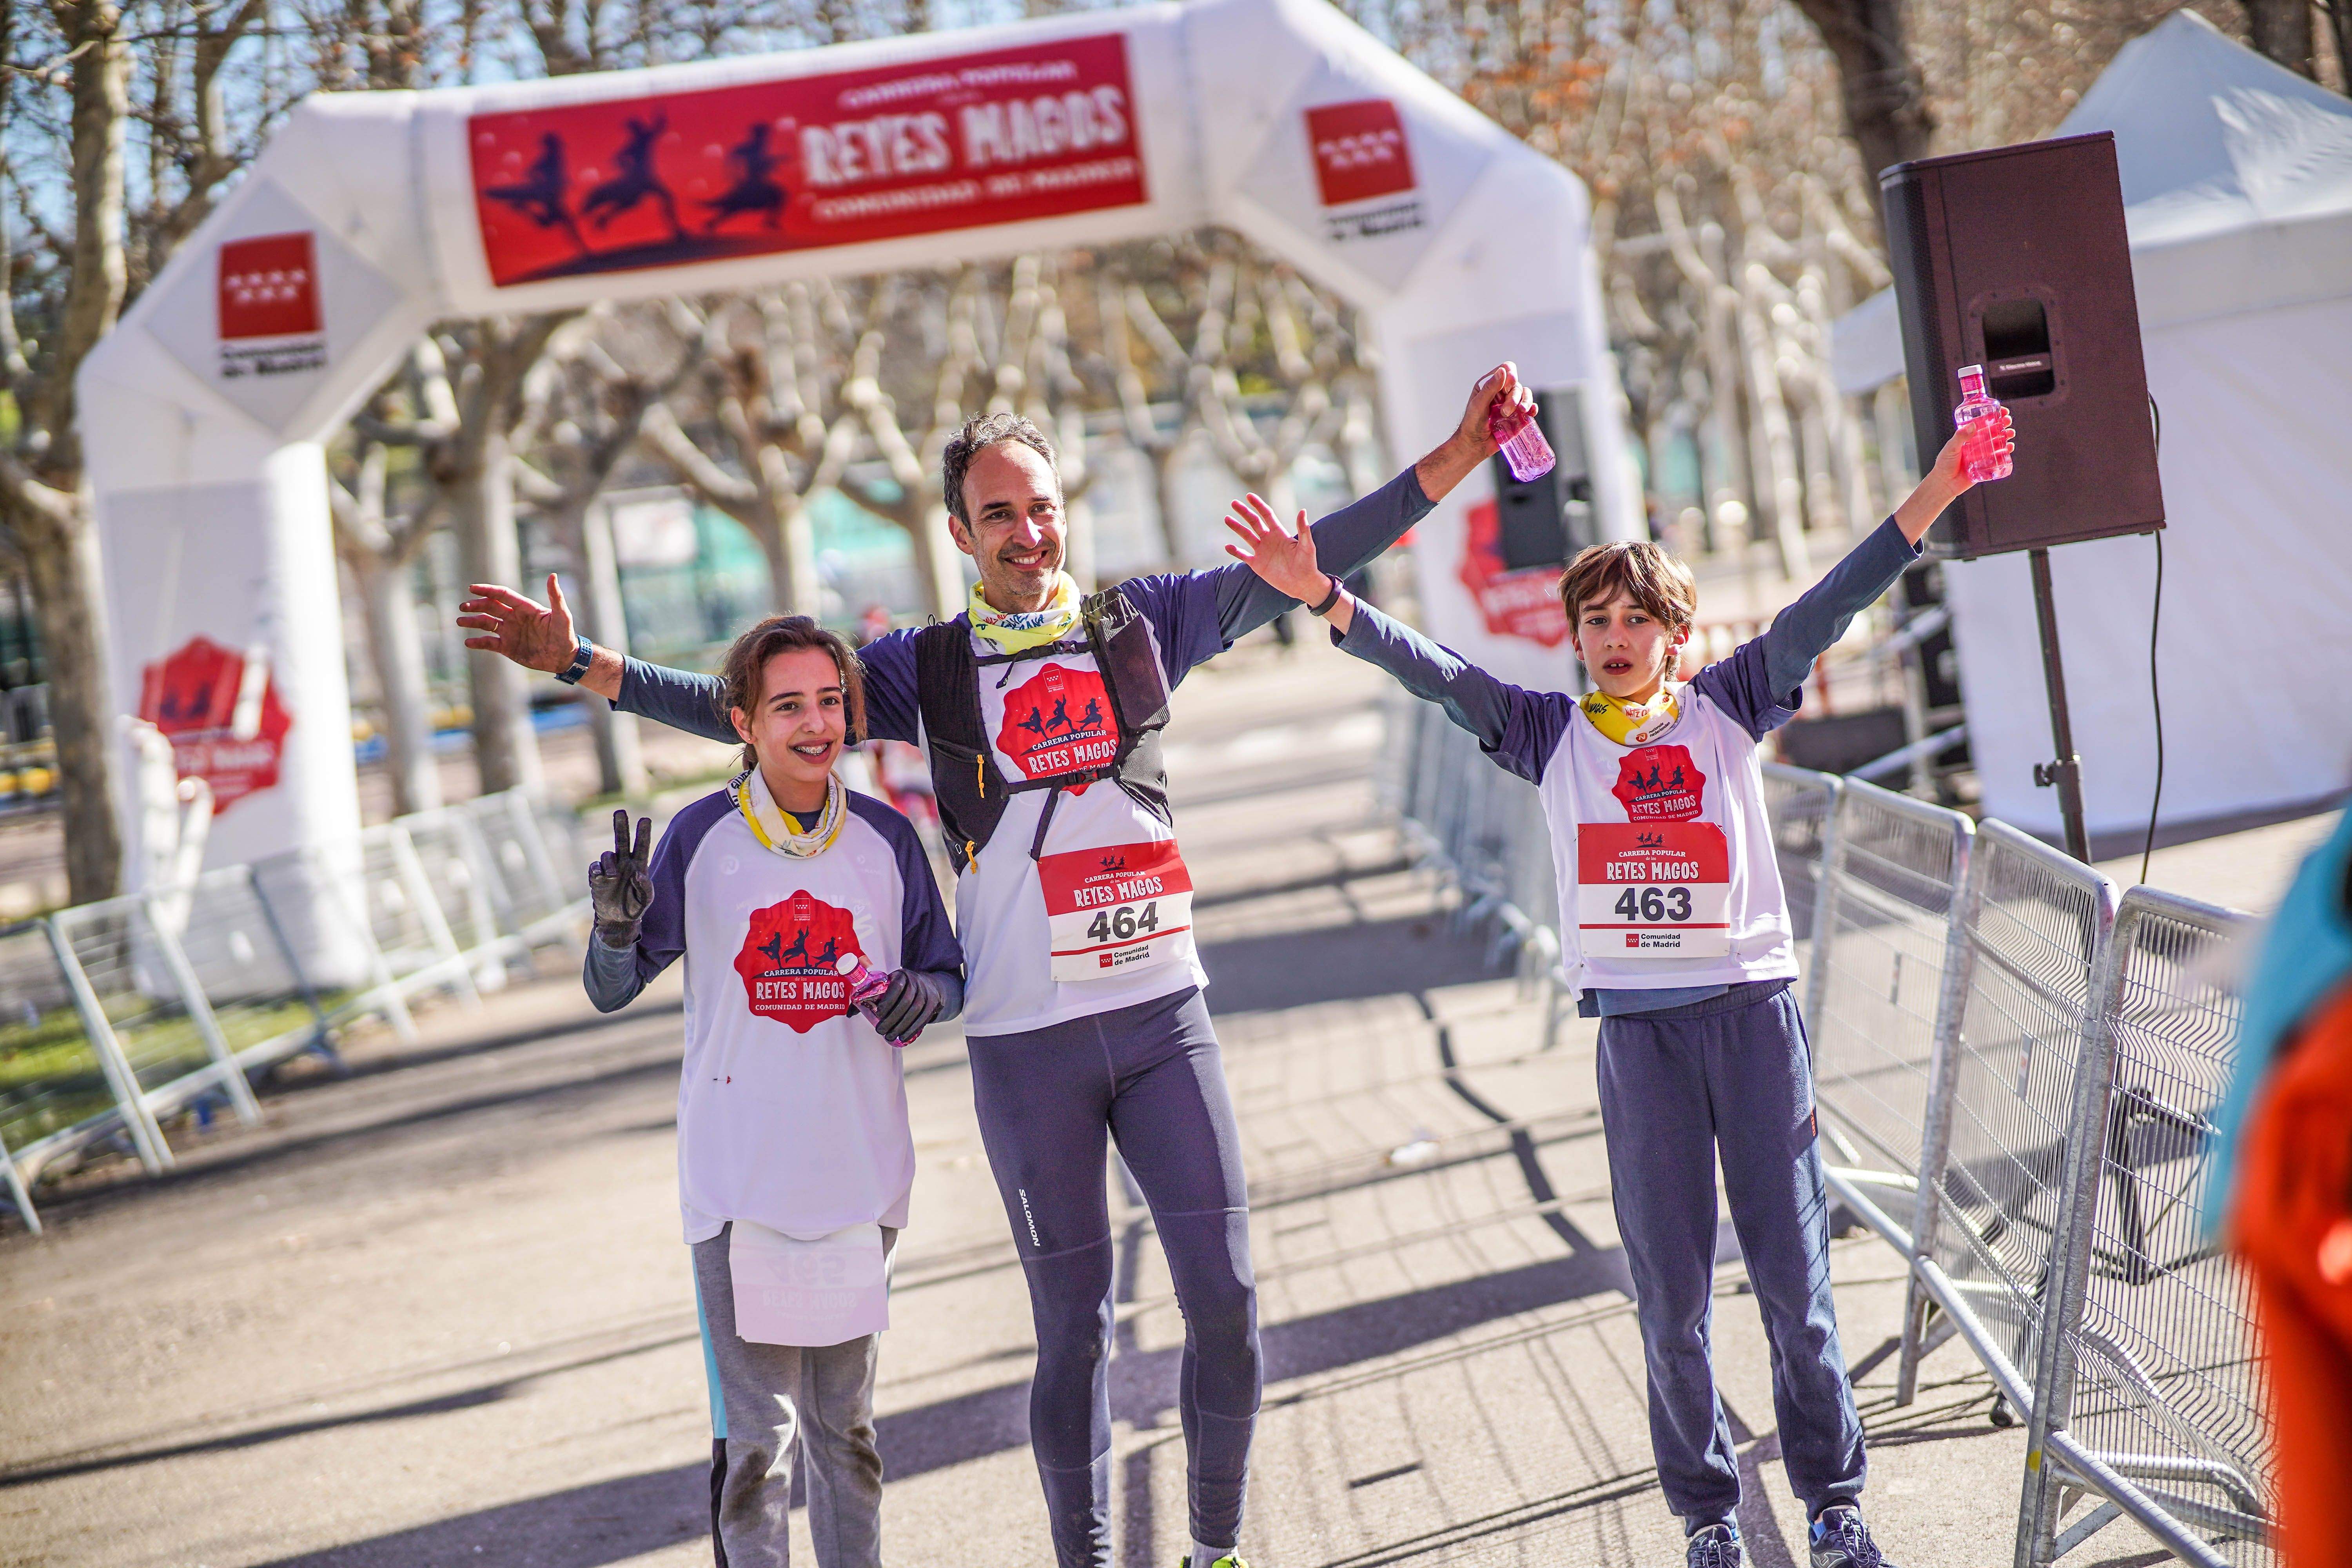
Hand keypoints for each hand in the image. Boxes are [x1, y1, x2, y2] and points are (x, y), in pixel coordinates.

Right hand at [458, 573, 578, 674]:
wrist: (565, 658)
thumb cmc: (566, 635)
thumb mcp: (563, 616)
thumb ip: (555, 597)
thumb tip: (552, 575)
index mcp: (525, 608)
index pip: (502, 595)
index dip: (488, 591)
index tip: (472, 588)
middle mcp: (514, 618)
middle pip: (490, 607)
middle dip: (476, 606)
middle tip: (463, 606)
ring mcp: (510, 632)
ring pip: (486, 624)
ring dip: (472, 621)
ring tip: (460, 621)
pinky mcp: (508, 647)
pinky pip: (489, 643)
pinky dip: (478, 642)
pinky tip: (468, 642)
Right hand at [589, 810, 652, 946]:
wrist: (618, 920)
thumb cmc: (636, 907)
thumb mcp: (646, 900)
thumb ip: (645, 887)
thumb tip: (639, 874)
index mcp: (639, 866)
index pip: (642, 846)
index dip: (643, 833)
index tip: (645, 819)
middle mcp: (624, 863)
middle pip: (622, 840)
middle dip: (621, 826)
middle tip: (620, 811)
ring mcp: (610, 868)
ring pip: (607, 854)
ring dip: (609, 862)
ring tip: (613, 876)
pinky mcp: (597, 876)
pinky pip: (594, 866)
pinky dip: (596, 869)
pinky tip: (599, 876)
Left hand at [870, 968, 946, 1041]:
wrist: (928, 985)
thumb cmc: (902, 987)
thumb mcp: (890, 983)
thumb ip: (874, 995)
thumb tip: (852, 1013)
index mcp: (902, 975)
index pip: (896, 987)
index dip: (888, 1001)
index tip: (878, 1013)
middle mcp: (916, 982)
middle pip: (906, 1002)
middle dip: (892, 1018)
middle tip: (880, 1030)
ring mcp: (926, 993)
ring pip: (915, 1011)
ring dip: (901, 1026)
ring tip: (889, 1036)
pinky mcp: (933, 1003)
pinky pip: (923, 1018)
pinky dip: (913, 1029)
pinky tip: (903, 1037)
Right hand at [1222, 493, 1327, 603]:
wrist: (1302, 583)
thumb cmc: (1308, 564)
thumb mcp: (1307, 545)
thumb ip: (1303, 529)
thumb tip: (1303, 511)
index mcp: (1279, 533)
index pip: (1266, 515)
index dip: (1258, 505)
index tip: (1249, 496)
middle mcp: (1269, 540)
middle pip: (1253, 522)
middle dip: (1244, 512)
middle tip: (1233, 503)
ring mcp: (1262, 551)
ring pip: (1246, 536)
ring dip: (1237, 527)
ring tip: (1227, 518)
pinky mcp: (1257, 564)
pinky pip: (1243, 555)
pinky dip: (1235, 551)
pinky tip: (1227, 546)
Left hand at [1455, 362, 1534, 457]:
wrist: (1474, 445)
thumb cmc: (1471, 424)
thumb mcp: (1478, 404)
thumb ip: (1490, 388)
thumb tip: (1503, 371)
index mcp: (1490, 385)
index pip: (1507, 370)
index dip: (1511, 375)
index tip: (1506, 388)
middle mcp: (1501, 392)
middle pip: (1517, 385)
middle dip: (1514, 397)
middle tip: (1505, 412)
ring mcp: (1510, 404)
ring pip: (1526, 395)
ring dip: (1526, 402)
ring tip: (1521, 412)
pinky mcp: (1517, 416)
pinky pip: (1530, 408)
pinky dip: (1533, 408)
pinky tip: (1531, 412)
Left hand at [1929, 407, 2013, 496]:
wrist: (1945, 484)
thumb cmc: (1944, 464)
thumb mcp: (1951, 448)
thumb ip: (1960, 437)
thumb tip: (1972, 425)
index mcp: (1969, 436)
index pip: (1982, 423)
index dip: (1993, 416)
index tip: (2001, 410)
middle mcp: (1977, 444)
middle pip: (1993, 431)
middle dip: (2002, 424)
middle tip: (2007, 420)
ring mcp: (1983, 454)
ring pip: (1998, 442)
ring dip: (2006, 436)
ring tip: (2010, 433)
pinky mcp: (1987, 465)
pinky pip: (1999, 457)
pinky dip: (2005, 452)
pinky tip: (2008, 448)